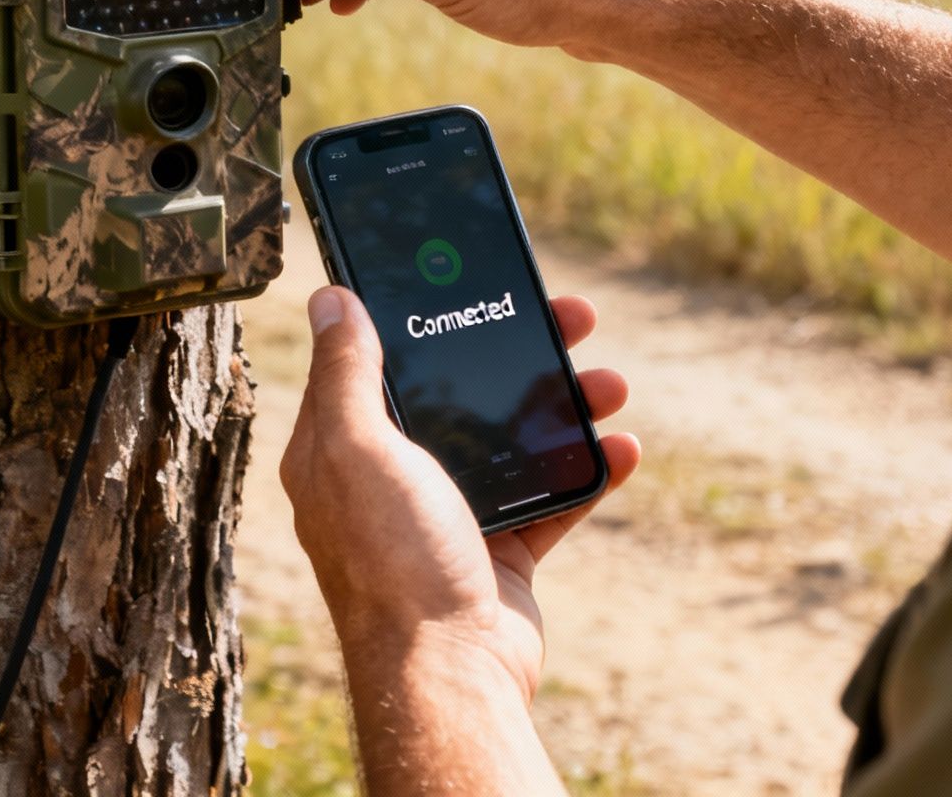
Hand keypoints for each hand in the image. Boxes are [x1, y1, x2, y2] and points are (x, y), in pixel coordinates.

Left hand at [279, 286, 641, 703]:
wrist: (449, 674)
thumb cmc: (393, 561)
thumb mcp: (357, 449)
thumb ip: (346, 373)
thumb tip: (329, 299)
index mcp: (340, 450)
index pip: (376, 360)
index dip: (419, 314)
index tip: (468, 276)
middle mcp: (390, 479)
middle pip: (457, 391)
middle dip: (515, 350)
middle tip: (572, 314)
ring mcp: (448, 515)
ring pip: (512, 437)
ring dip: (564, 404)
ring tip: (611, 381)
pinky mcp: (500, 553)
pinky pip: (552, 498)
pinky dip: (589, 471)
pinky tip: (621, 446)